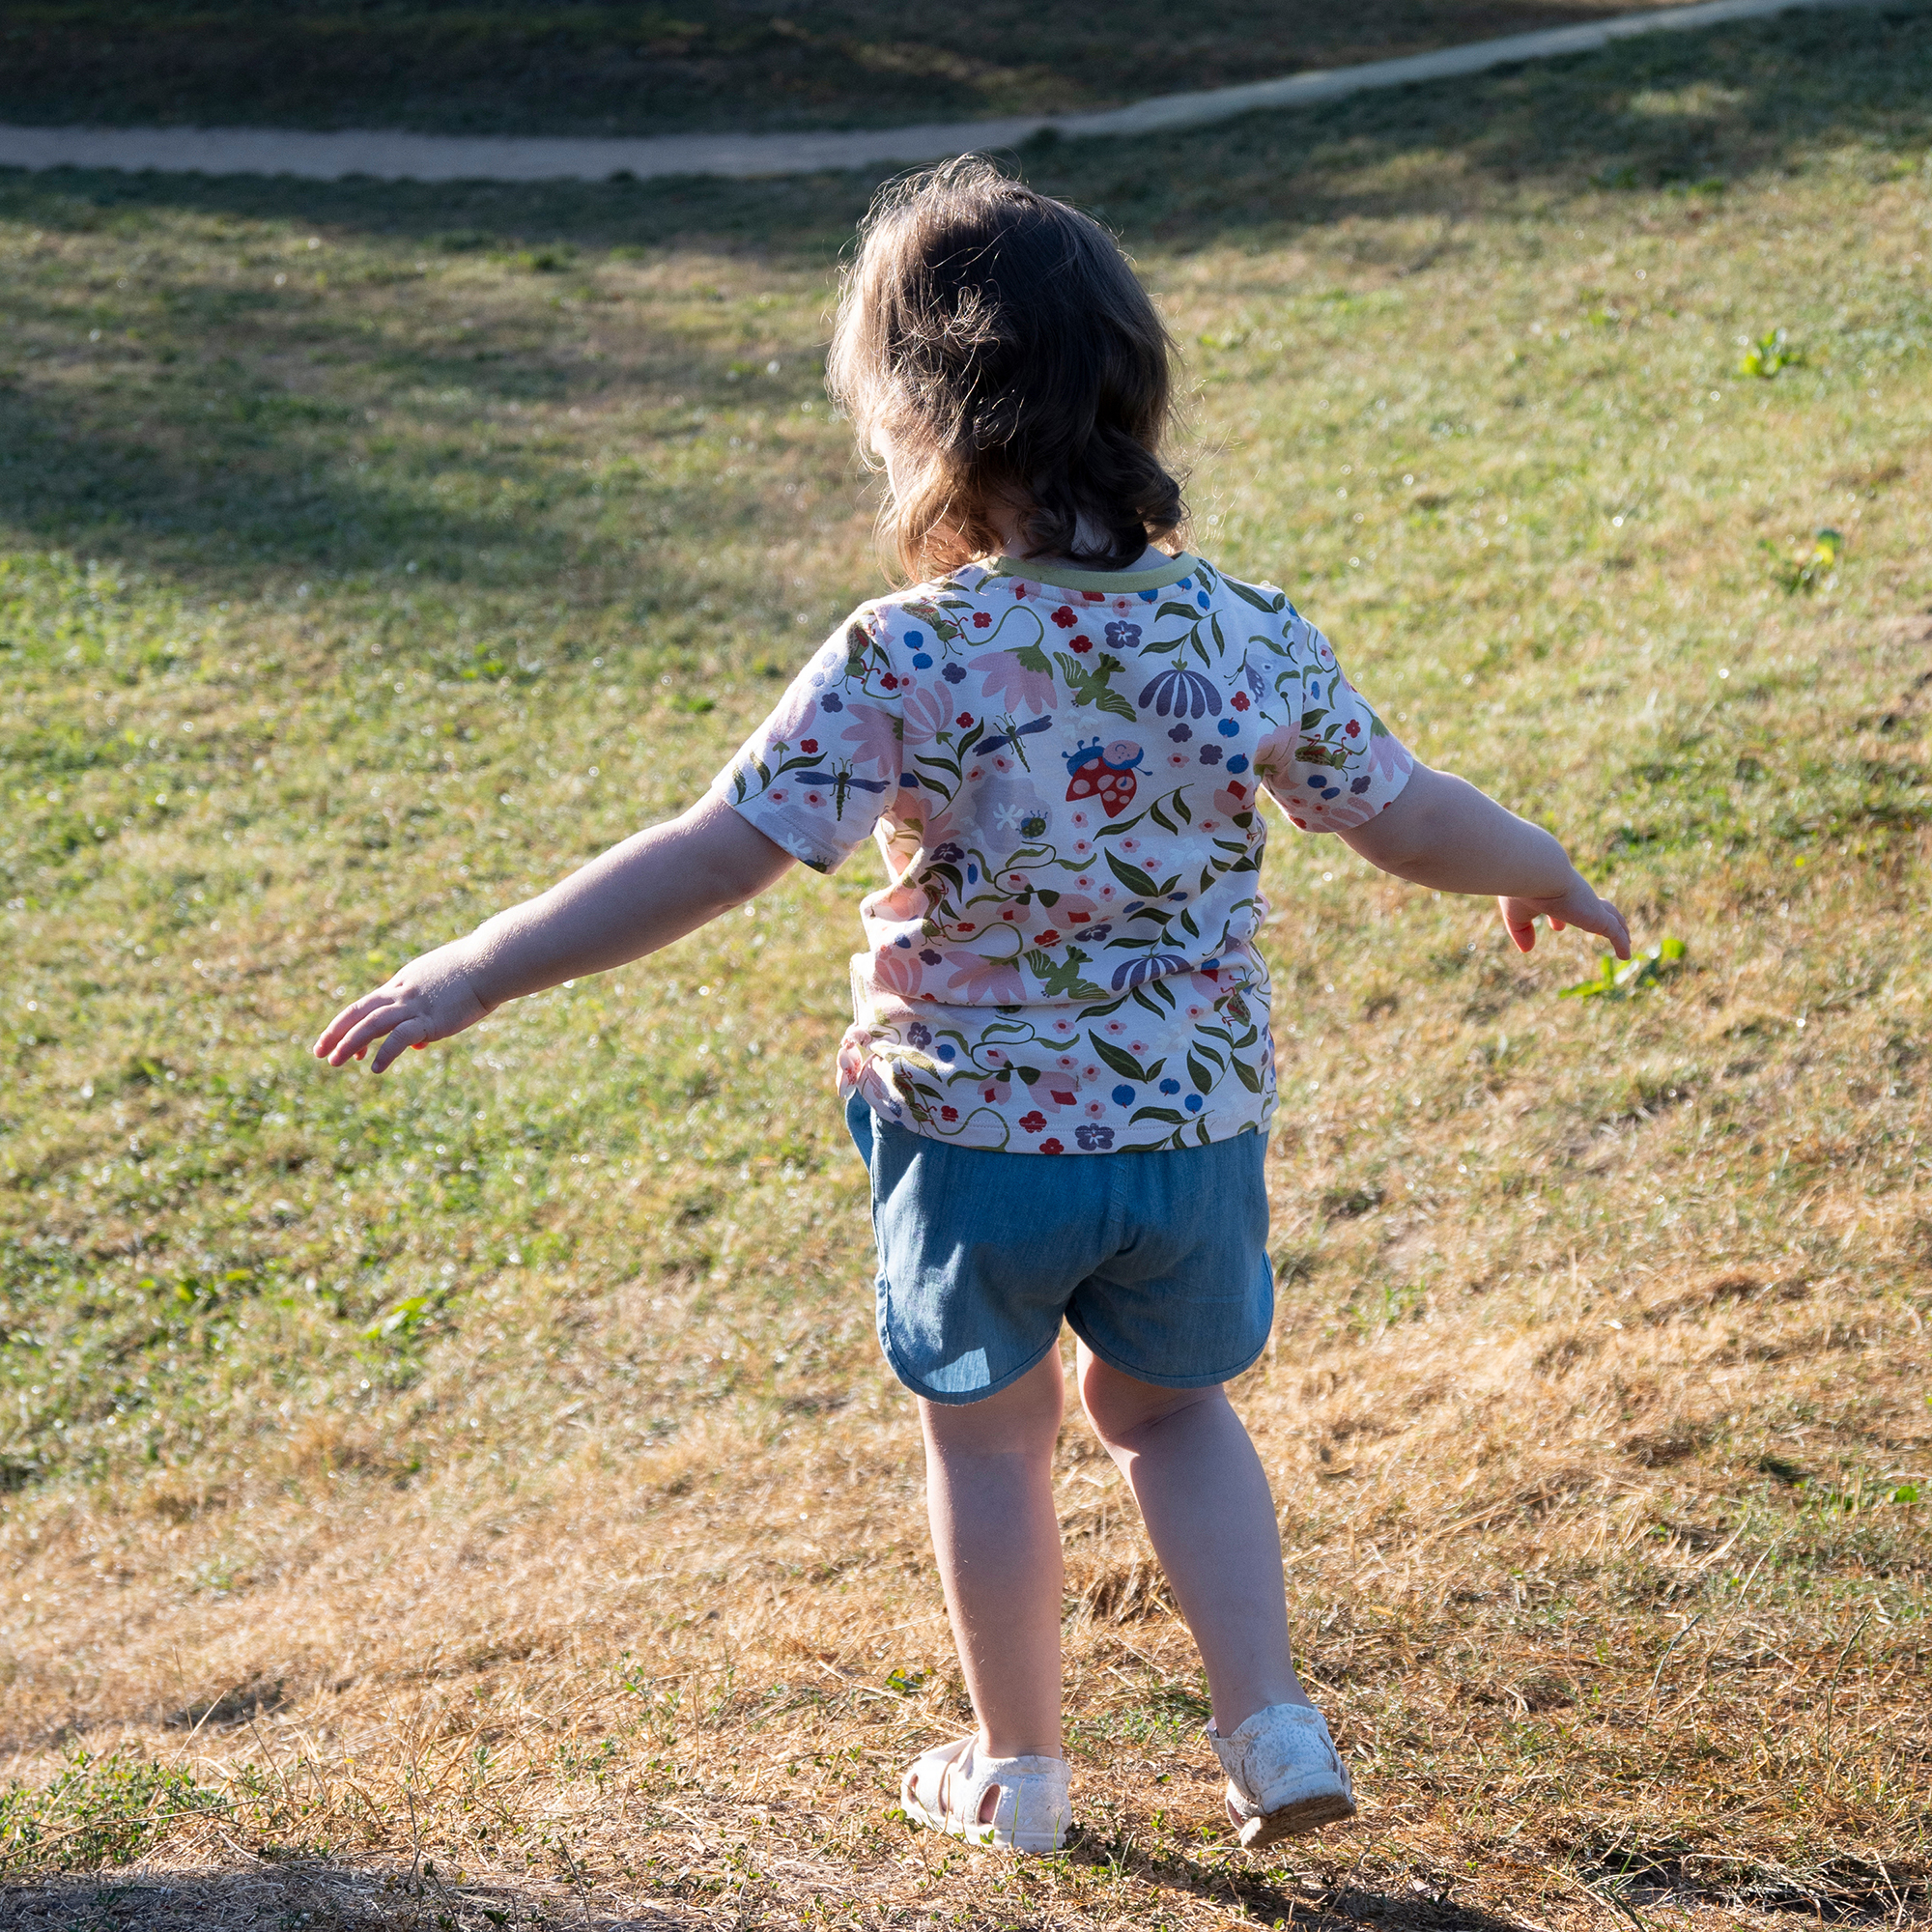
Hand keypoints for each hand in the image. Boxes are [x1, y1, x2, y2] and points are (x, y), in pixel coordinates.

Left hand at [312, 941, 493, 1074]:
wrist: (491, 963)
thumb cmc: (474, 973)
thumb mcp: (442, 990)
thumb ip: (425, 1013)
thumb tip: (417, 1044)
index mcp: (403, 983)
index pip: (366, 1005)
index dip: (347, 1024)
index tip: (337, 1042)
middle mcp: (402, 993)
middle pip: (360, 1013)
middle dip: (336, 1033)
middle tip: (318, 1052)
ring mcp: (415, 1006)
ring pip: (372, 1025)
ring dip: (350, 1044)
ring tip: (334, 1063)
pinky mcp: (430, 1019)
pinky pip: (400, 1037)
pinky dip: (385, 1053)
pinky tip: (375, 1069)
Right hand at [1499, 875, 1629, 959]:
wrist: (1537, 873)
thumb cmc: (1522, 889)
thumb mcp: (1516, 914)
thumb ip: (1521, 931)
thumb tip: (1527, 949)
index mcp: (1554, 892)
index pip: (1560, 905)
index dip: (1558, 917)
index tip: (1557, 927)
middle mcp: (1574, 895)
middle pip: (1591, 906)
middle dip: (1597, 918)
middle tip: (1600, 929)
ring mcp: (1589, 905)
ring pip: (1609, 916)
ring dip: (1618, 927)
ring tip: (1626, 939)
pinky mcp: (1597, 916)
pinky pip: (1614, 932)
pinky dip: (1621, 943)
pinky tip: (1625, 955)